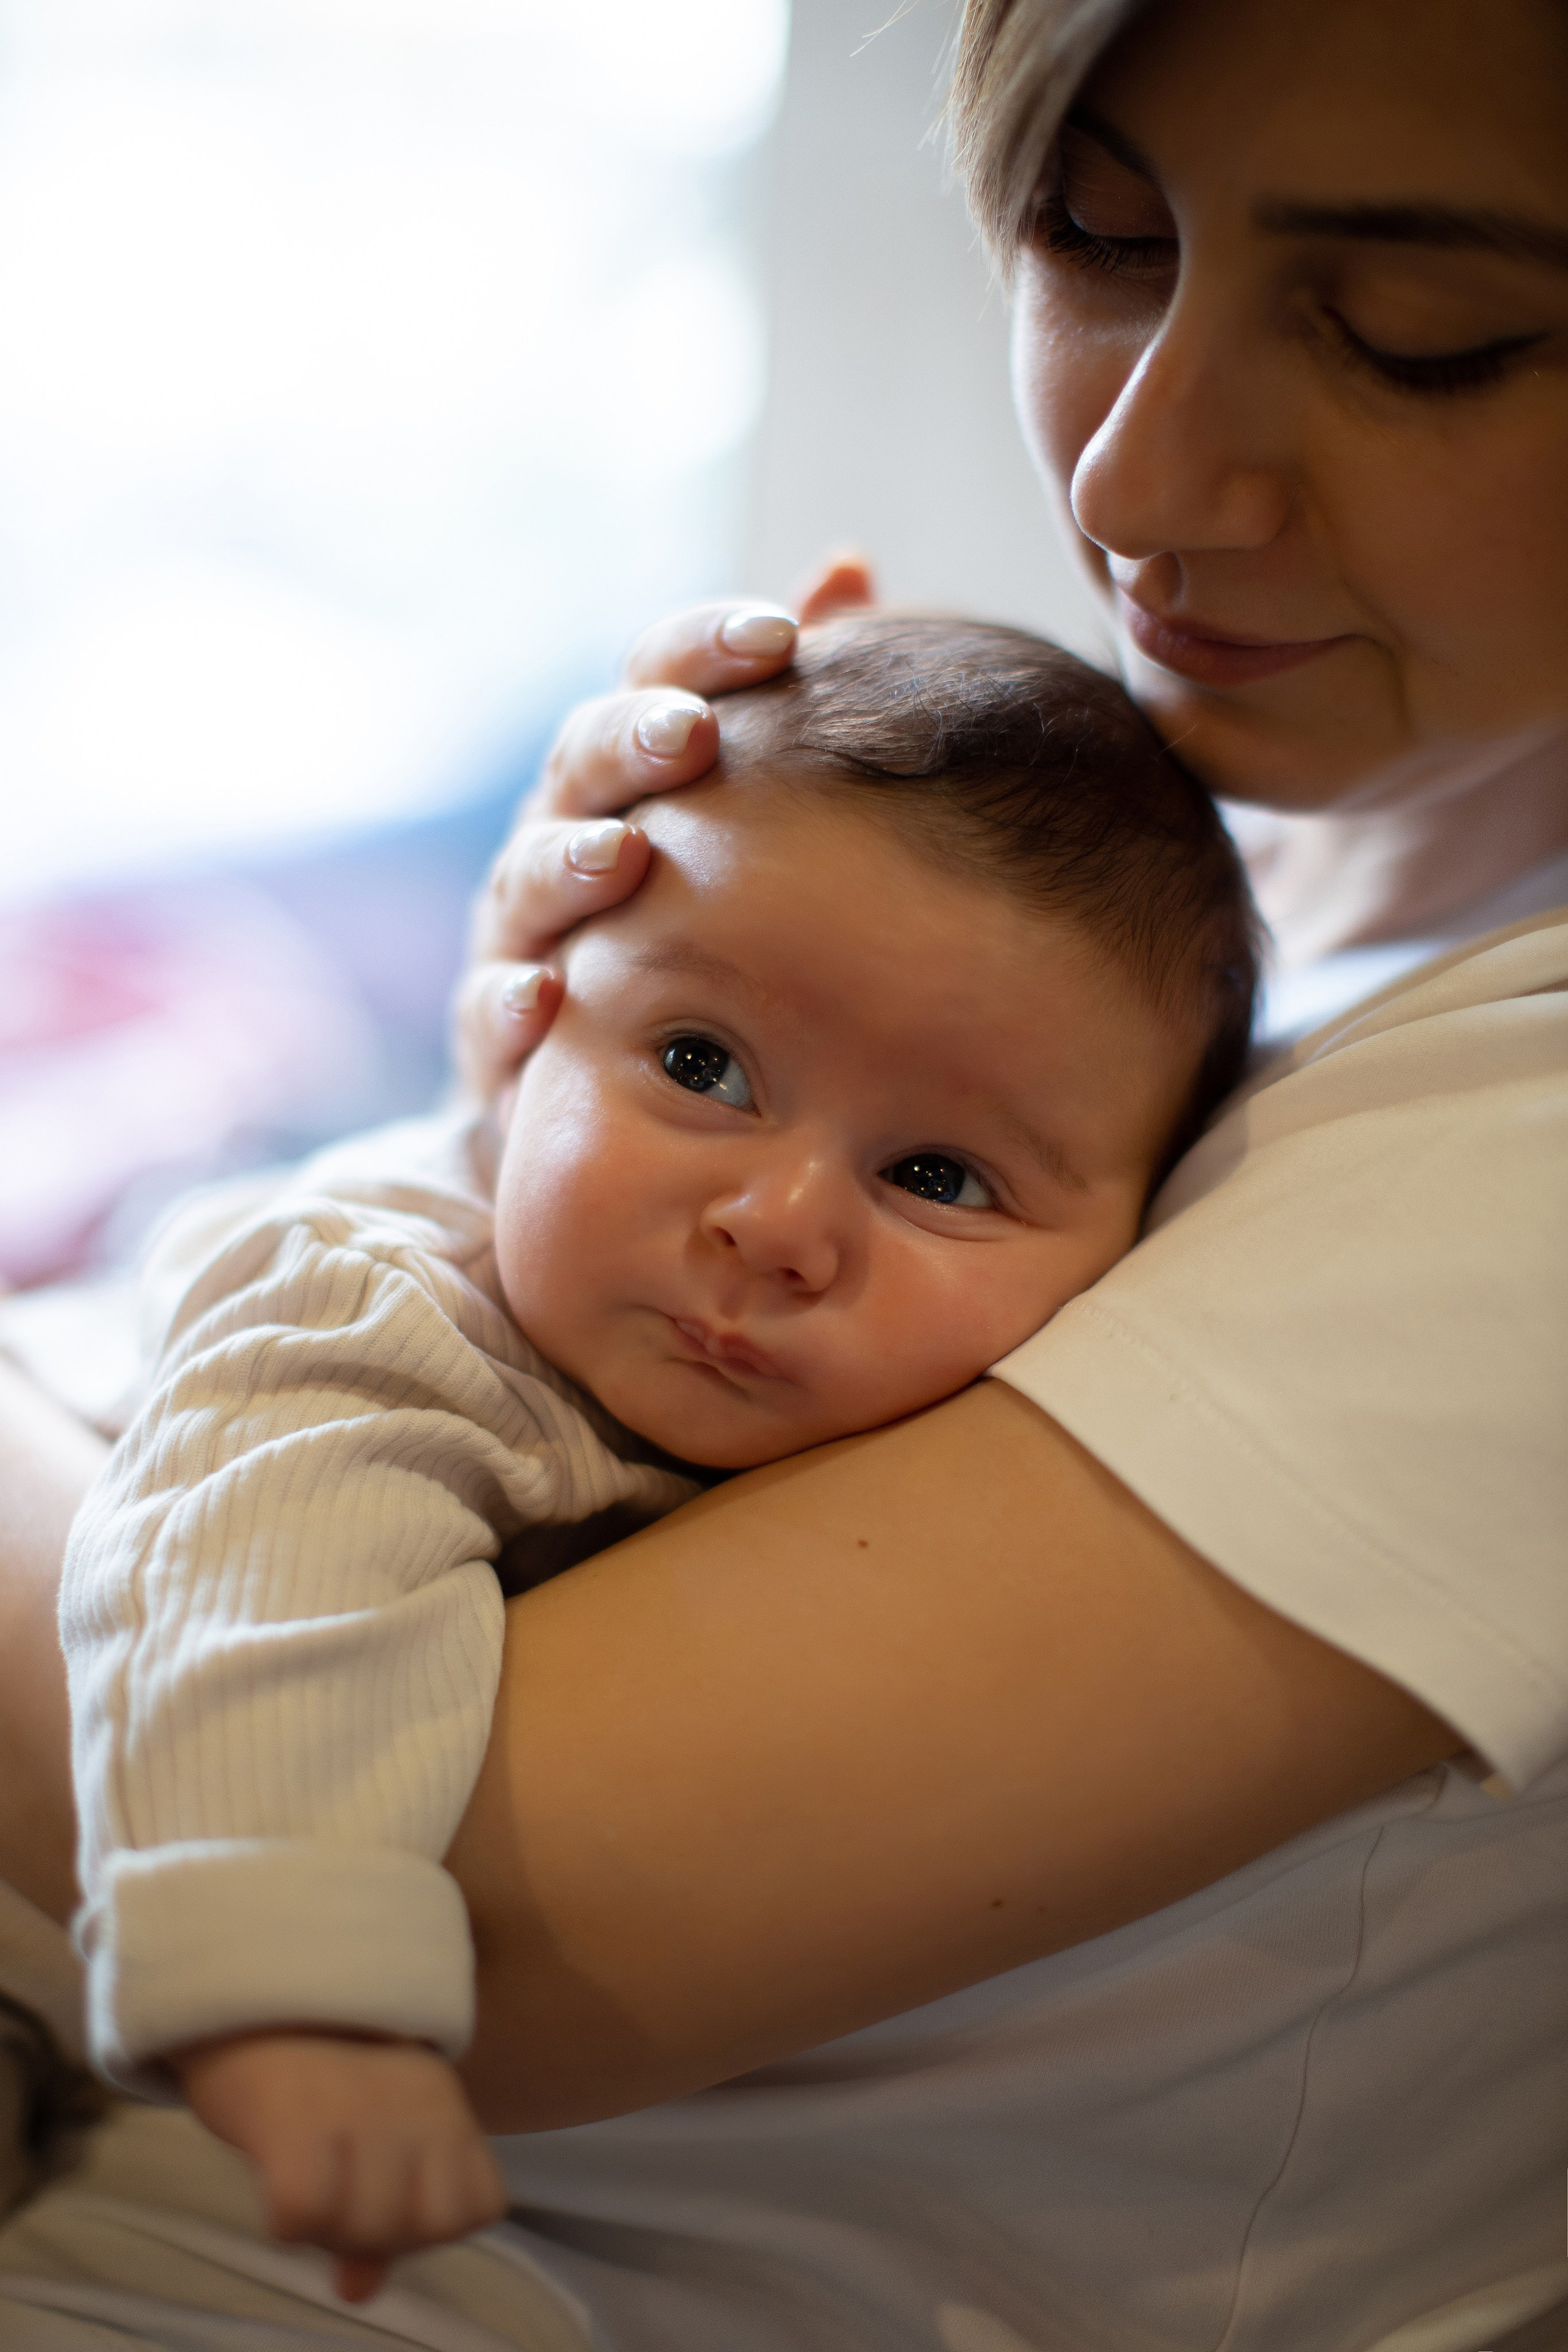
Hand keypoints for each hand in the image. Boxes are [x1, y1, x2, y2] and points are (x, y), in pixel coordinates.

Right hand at [176, 2030, 506, 2304]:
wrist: (252, 1991)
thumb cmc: (317, 2072)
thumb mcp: (369, 2131)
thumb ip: (380, 2209)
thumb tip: (360, 2290)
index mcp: (442, 2104)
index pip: (483, 2204)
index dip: (435, 2225)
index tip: (393, 2203)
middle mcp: (416, 2103)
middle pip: (430, 2225)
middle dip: (381, 2236)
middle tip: (338, 2199)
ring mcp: (359, 2105)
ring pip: (376, 2224)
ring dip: (334, 2231)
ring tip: (305, 2188)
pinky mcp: (294, 2114)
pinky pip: (304, 2211)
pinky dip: (290, 2220)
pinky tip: (274, 2183)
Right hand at [455, 554, 875, 1101]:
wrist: (607, 1073)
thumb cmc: (687, 913)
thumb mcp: (731, 804)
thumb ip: (783, 697)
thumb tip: (844, 565)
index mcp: (623, 770)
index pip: (656, 678)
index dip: (707, 649)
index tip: (782, 634)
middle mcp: (559, 831)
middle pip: (581, 765)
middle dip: (630, 742)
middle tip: (688, 731)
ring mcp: (520, 928)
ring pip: (530, 881)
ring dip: (570, 864)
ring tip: (621, 856)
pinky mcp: (493, 1030)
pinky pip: (489, 1013)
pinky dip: (512, 1004)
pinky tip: (544, 999)